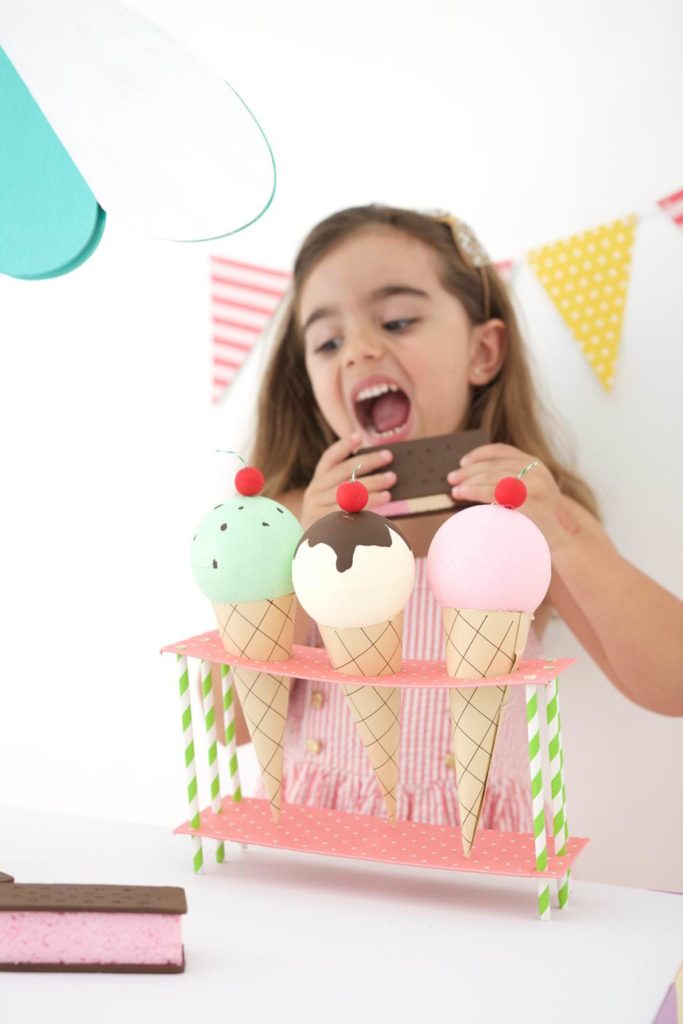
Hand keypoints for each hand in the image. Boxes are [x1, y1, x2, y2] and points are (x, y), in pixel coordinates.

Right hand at [301, 433, 395, 529]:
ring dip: (374, 481)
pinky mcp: (326, 523)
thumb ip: (349, 486)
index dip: (343, 446)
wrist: (315, 555)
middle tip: (389, 456)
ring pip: (351, 488)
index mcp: (317, 482)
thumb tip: (381, 470)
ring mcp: (318, 508)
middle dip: (369, 461)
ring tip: (392, 478)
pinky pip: (353, 508)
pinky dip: (371, 502)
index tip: (359, 436)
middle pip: (344, 470)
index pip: (329, 458)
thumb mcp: (333, 501)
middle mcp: (314, 492)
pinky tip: (385, 499)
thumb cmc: (332, 523)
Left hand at [447, 443, 567, 548]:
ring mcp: (534, 484)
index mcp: (535, 464)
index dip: (479, 454)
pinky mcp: (529, 500)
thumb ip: (510, 481)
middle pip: (493, 464)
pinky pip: (494, 491)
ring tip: (454, 489)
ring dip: (469, 481)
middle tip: (451, 478)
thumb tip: (471, 478)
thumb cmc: (539, 520)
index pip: (502, 450)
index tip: (463, 461)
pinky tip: (464, 494)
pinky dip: (475, 491)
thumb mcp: (530, 493)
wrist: (562, 542)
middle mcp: (536, 470)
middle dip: (469, 471)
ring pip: (492, 476)